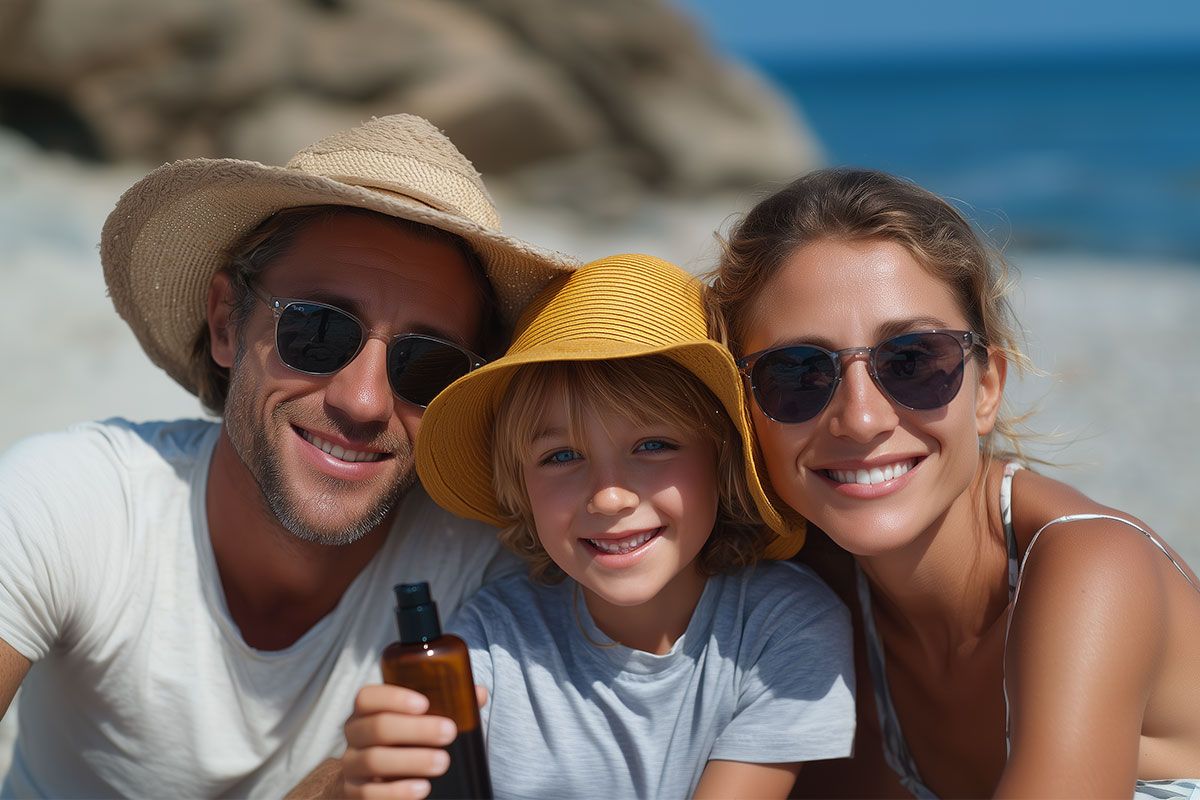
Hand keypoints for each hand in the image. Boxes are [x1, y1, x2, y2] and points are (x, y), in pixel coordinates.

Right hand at [340, 684, 487, 798]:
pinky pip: (370, 793)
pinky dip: (398, 791)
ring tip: (442, 762)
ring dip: (412, 761)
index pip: (367, 697)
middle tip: (449, 732)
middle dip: (416, 730)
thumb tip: (478, 694)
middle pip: (376, 728)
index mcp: (367, 711)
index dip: (394, 698)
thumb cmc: (404, 741)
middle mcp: (354, 735)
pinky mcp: (354, 792)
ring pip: (374, 760)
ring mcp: (351, 765)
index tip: (424, 704)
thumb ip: (448, 705)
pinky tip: (422, 787)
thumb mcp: (421, 721)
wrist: (375, 778)